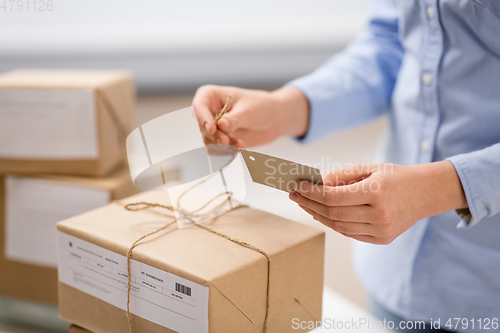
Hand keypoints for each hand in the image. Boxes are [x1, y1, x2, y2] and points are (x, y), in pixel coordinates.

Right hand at [192, 85, 308, 147]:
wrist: (273, 119)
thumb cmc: (260, 106)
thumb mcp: (249, 110)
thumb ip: (234, 119)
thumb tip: (220, 125)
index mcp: (211, 95)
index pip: (199, 106)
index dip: (203, 118)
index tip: (212, 129)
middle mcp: (208, 111)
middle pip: (203, 127)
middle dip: (215, 137)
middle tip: (227, 142)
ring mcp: (213, 127)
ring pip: (208, 141)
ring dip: (223, 146)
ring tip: (240, 145)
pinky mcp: (220, 140)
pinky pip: (216, 150)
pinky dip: (226, 152)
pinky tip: (240, 148)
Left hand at [289, 161, 467, 243]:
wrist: (427, 193)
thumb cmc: (396, 177)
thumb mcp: (369, 168)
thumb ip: (341, 176)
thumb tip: (316, 184)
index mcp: (376, 193)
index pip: (332, 197)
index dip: (310, 192)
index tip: (296, 185)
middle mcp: (379, 214)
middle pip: (332, 213)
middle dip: (309, 203)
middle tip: (294, 194)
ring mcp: (381, 230)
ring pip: (338, 226)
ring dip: (317, 215)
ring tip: (304, 204)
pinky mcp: (382, 239)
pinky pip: (350, 233)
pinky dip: (333, 224)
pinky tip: (321, 214)